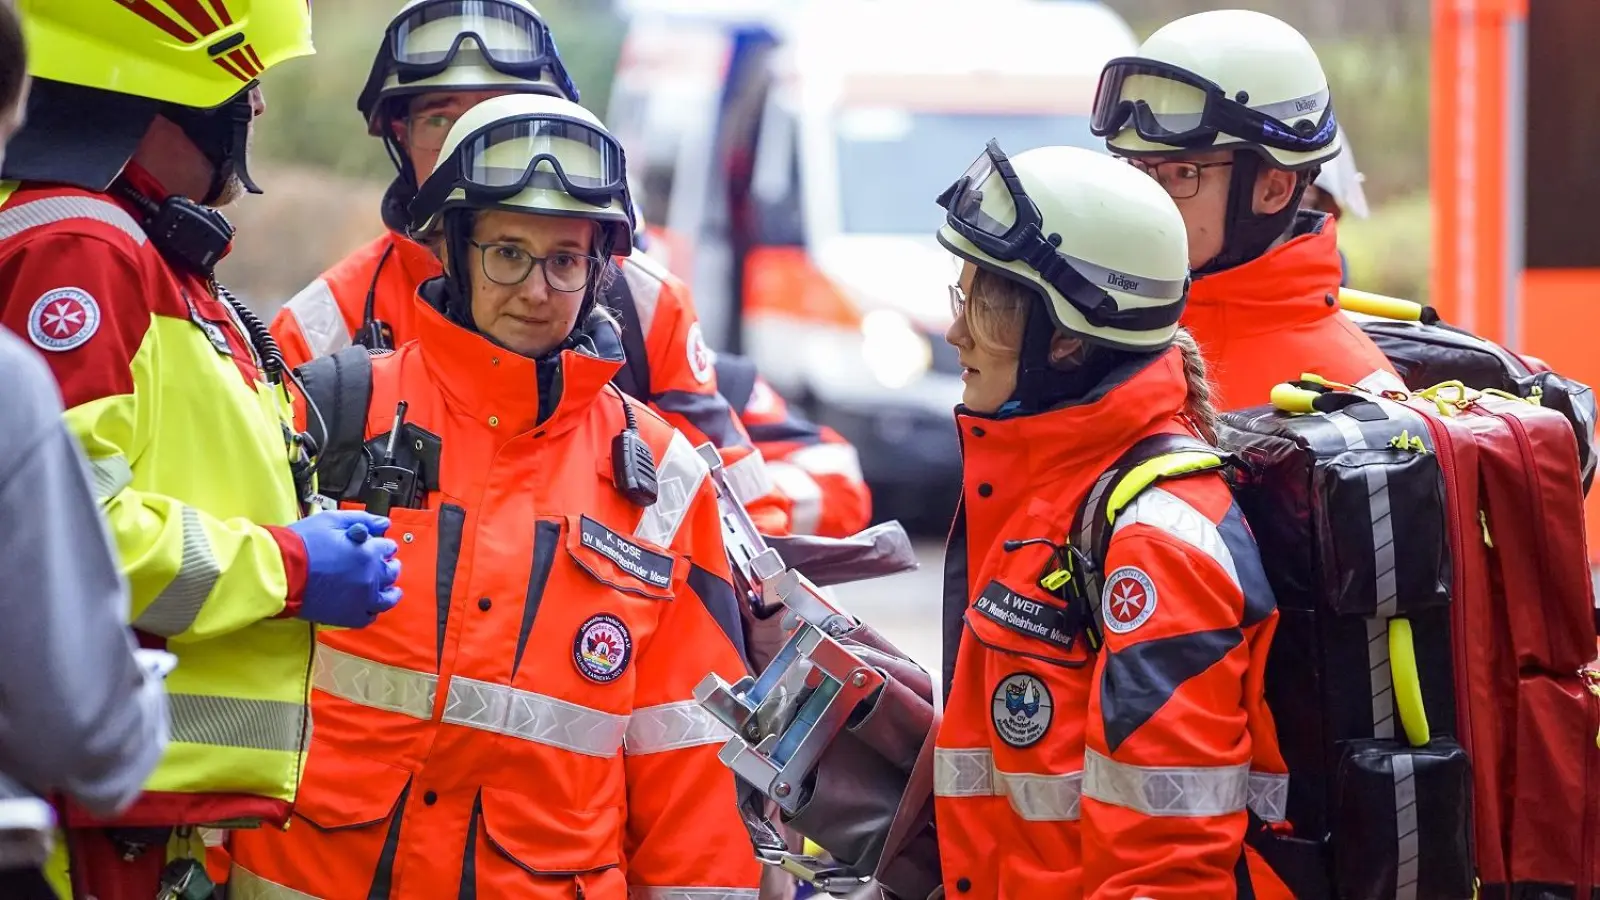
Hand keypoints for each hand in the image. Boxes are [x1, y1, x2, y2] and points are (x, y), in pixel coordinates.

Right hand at [288, 510, 402, 627]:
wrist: (280, 571)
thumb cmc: (302, 543)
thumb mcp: (332, 520)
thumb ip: (362, 519)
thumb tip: (384, 523)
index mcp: (369, 551)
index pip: (388, 548)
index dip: (382, 546)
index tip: (377, 547)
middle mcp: (371, 576)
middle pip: (391, 572)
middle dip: (387, 565)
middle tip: (381, 564)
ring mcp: (362, 599)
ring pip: (387, 598)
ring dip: (388, 591)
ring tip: (385, 588)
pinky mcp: (349, 616)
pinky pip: (369, 617)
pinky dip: (371, 611)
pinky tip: (368, 605)